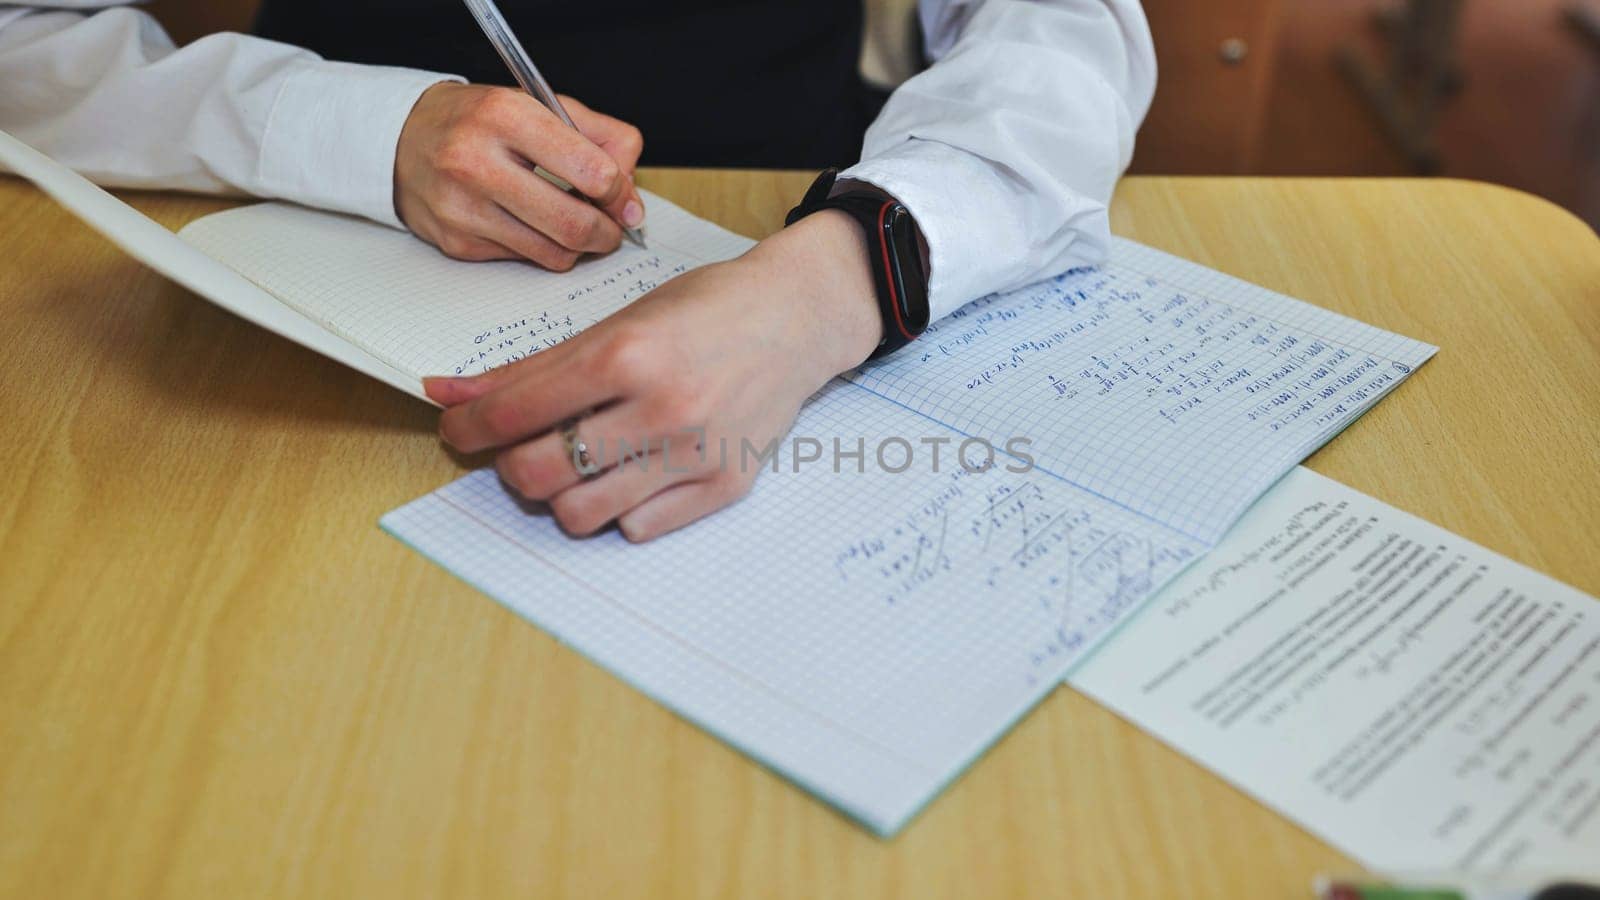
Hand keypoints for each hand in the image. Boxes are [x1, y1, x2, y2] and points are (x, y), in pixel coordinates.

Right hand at [395, 82, 644, 270]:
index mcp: (506, 116)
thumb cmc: (480, 122)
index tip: (624, 198)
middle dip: (607, 232)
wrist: (402, 140)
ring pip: (553, 253)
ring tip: (575, 225)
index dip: (621, 192)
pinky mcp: (457, 243)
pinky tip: (532, 225)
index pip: (591, 171)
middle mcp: (477, 163)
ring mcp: (463, 208)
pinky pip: (524, 260)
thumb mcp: (540, 106)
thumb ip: (600, 138)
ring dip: (578, 246)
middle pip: (574, 224)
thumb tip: (632, 196)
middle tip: (611, 227)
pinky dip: (541, 249)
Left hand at [424, 211, 882, 540]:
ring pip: (582, 514)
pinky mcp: (725, 486)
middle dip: (513, 466)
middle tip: (522, 448)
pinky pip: (638, 528)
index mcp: (626, 355)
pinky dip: (619, 509)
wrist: (796, 318)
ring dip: (563, 494)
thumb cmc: (705, 311)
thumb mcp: (615, 322)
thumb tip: (448, 392)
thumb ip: (531, 367)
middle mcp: (661, 408)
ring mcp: (696, 453)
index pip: (515, 412)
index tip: (460, 430)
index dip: (469, 428)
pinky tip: (631, 474)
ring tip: (578, 465)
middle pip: (539, 474)